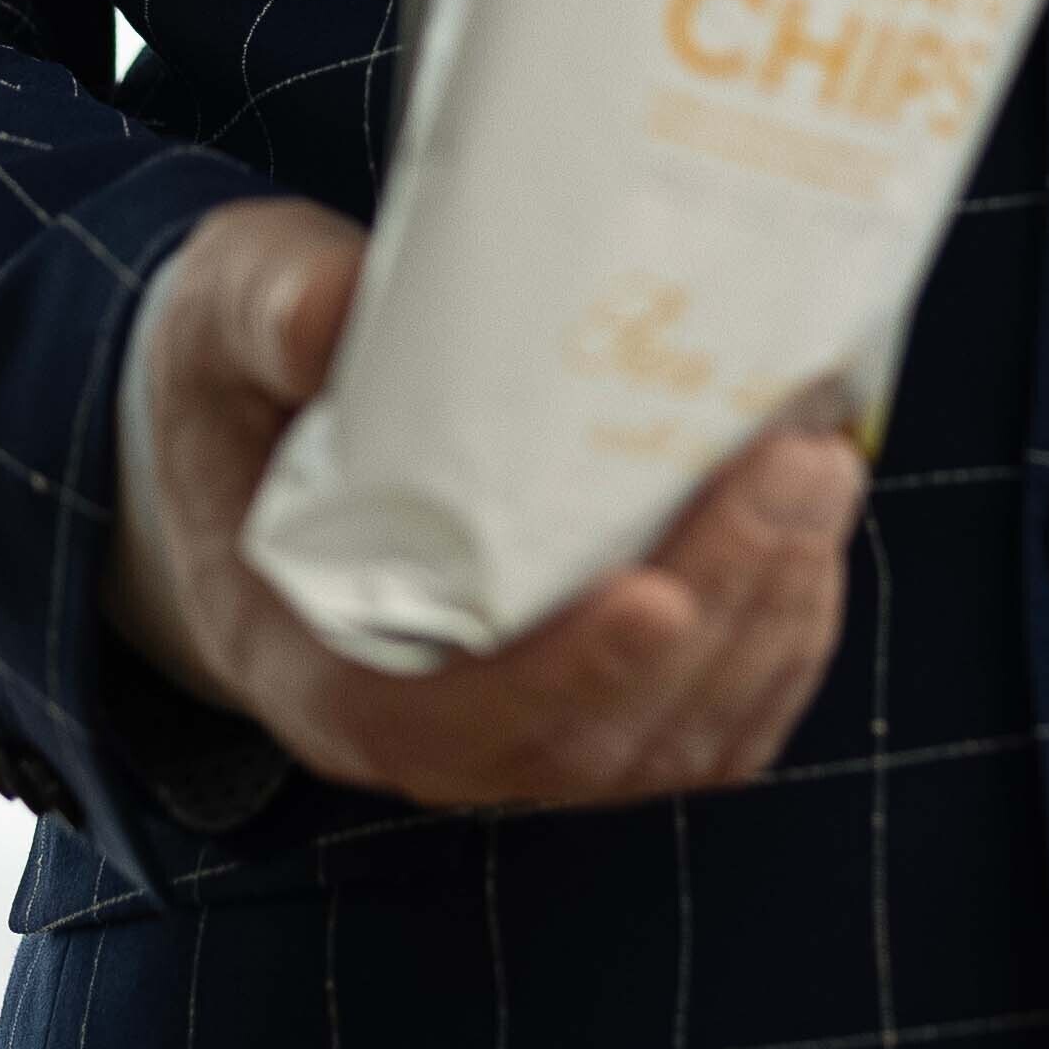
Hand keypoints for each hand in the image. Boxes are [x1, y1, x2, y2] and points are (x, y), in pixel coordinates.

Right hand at [97, 197, 853, 808]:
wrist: (262, 434)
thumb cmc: (244, 381)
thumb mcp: (226, 322)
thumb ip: (275, 314)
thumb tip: (335, 312)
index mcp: (324, 674)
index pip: (450, 724)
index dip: (564, 676)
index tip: (657, 595)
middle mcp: (434, 735)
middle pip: (601, 731)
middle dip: (719, 603)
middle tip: (794, 459)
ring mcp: (527, 734)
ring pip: (679, 737)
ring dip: (771, 617)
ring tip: (822, 468)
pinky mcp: (603, 704)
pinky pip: (713, 723)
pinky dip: (781, 642)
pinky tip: (815, 527)